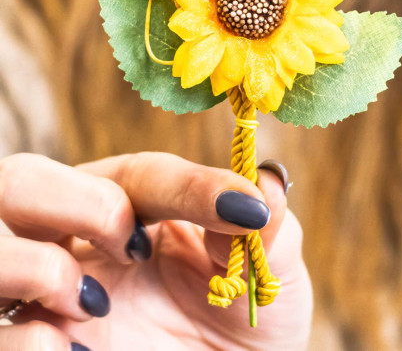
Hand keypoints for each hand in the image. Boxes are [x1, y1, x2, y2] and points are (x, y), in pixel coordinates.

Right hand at [0, 153, 311, 349]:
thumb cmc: (247, 323)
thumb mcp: (270, 273)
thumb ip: (269, 229)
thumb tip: (267, 184)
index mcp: (138, 206)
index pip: (140, 175)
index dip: (189, 187)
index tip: (244, 210)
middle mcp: (80, 240)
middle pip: (24, 180)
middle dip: (77, 202)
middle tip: (132, 246)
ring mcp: (47, 295)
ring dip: (36, 265)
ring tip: (95, 301)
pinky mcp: (38, 343)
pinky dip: (28, 340)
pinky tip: (75, 350)